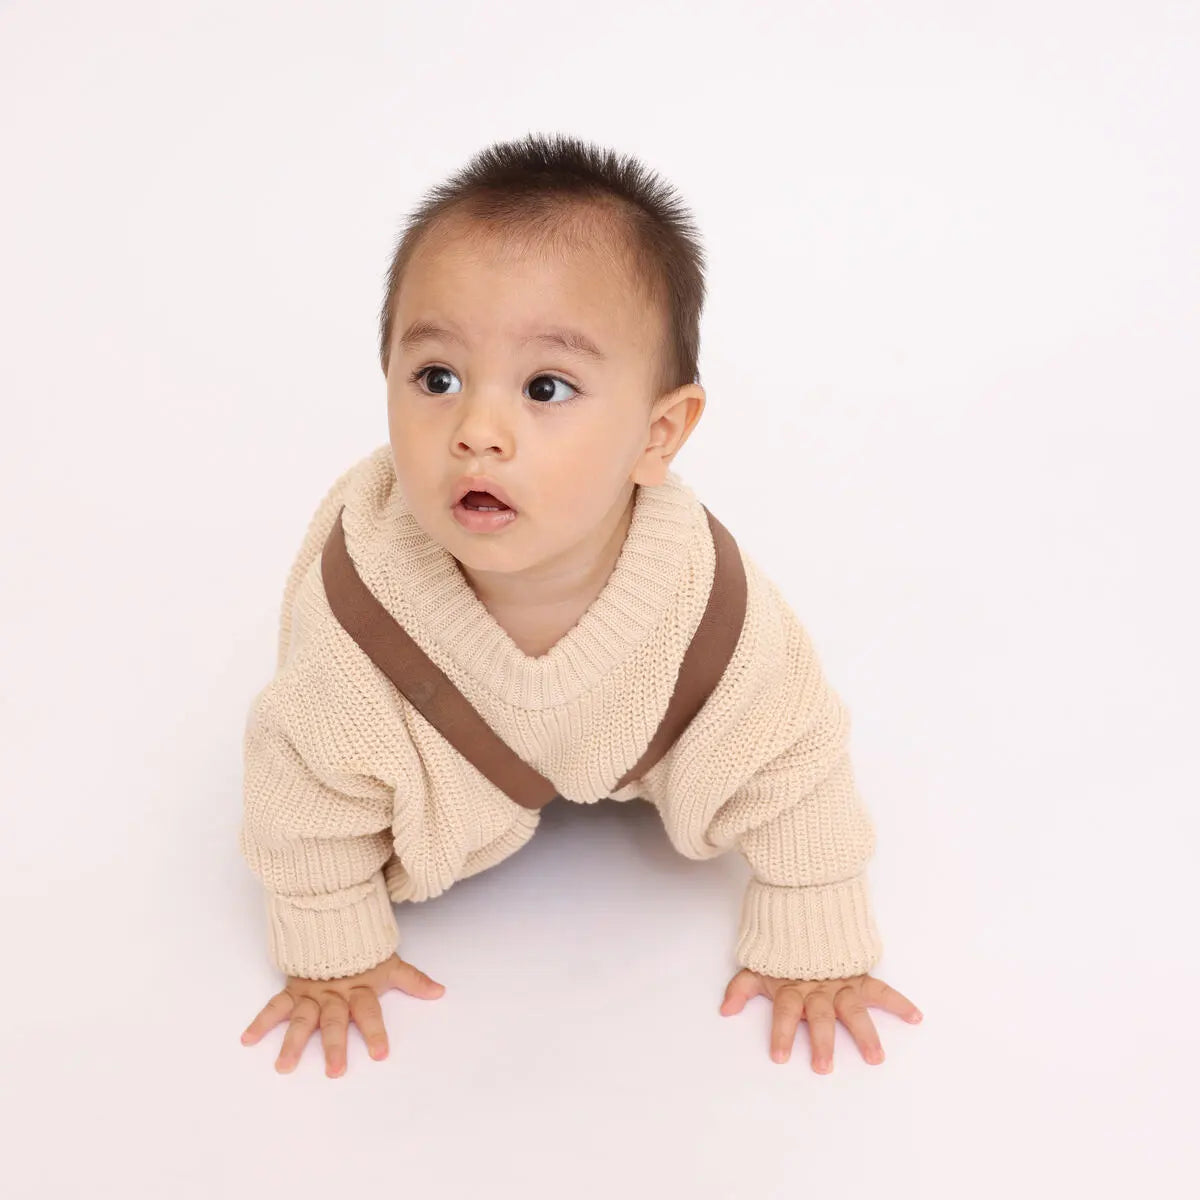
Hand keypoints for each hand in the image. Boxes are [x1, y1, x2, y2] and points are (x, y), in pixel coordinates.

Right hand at [240, 951, 446, 1076]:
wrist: (333, 920)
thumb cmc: (363, 951)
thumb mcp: (390, 963)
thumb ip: (413, 980)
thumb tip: (441, 992)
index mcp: (360, 988)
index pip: (369, 1011)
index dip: (375, 1030)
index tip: (380, 1054)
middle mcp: (335, 993)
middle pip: (335, 1021)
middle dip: (336, 1045)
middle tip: (335, 1071)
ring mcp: (312, 992)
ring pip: (302, 1018)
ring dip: (293, 1042)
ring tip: (284, 1066)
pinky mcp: (293, 988)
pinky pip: (275, 1005)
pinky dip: (261, 1020)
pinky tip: (247, 1039)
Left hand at [719, 968, 921, 1071]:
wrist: (803, 908)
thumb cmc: (780, 949)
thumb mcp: (756, 965)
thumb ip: (740, 987)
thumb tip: (724, 1011)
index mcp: (792, 986)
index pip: (785, 1010)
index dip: (781, 1031)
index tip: (780, 1057)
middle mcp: (817, 987)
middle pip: (820, 1015)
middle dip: (822, 1041)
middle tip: (824, 1067)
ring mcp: (840, 982)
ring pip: (853, 1008)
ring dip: (864, 1032)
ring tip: (875, 1057)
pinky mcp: (859, 976)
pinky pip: (881, 989)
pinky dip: (899, 1002)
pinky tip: (915, 1017)